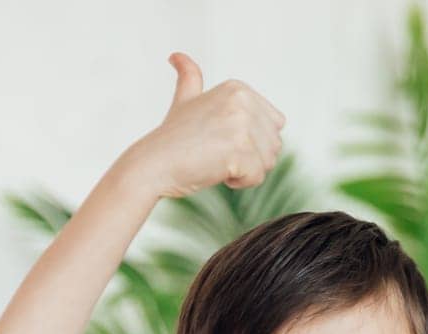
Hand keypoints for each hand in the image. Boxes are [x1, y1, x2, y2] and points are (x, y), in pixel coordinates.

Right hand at [121, 52, 285, 199]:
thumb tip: (176, 57)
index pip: (275, 124)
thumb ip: (189, 77)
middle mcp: (242, 101)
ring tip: (216, 162)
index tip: (221, 140)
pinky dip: (240, 182)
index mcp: (238, 89)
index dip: (252, 140)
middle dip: (251, 157)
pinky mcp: (239, 151)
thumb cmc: (170, 139)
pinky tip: (216, 172)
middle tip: (217, 154)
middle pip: (274, 144)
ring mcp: (241, 125)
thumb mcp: (184, 100)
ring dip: (245, 171)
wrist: (152, 165)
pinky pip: (257, 177)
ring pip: (268, 161)